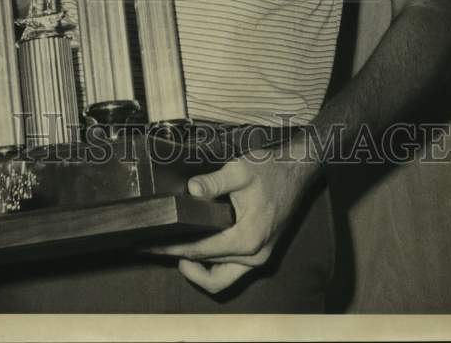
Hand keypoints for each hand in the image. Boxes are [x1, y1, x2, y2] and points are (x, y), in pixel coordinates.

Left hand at [148, 146, 317, 293]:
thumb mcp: (240, 170)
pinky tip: (200, 247)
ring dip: (199, 271)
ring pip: (222, 279)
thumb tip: (191, 189)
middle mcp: (254, 255)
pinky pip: (232, 271)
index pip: (201, 252)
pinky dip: (213, 265)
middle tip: (160, 249)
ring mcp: (259, 257)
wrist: (296, 171)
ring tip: (177, 250)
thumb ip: (214, 182)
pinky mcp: (260, 254)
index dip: (174, 249)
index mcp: (248, 238)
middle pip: (211, 275)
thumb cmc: (271, 170)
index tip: (154, 247)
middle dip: (183, 262)